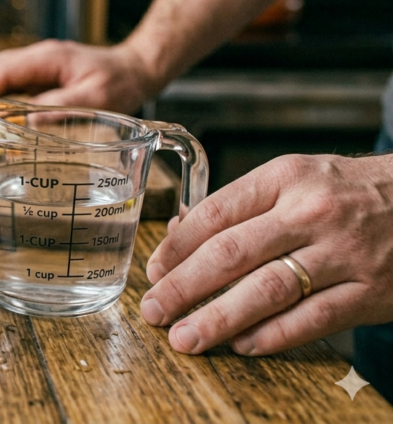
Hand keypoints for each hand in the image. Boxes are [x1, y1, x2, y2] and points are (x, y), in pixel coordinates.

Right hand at [0, 39, 162, 113]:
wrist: (136, 67)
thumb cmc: (120, 82)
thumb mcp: (96, 98)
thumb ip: (63, 107)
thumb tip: (27, 122)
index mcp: (47, 58)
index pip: (2, 70)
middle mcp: (37, 56)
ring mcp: (36, 63)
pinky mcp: (38, 73)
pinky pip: (6, 80)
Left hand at [141, 153, 392, 355]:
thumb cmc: (345, 191)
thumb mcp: (293, 179)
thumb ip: (239, 207)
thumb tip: (177, 235)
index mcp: (285, 178)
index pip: (214, 213)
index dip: (176, 248)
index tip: (153, 272)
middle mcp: (311, 212)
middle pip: (231, 254)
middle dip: (183, 287)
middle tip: (154, 311)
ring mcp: (344, 253)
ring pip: (267, 290)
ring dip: (218, 319)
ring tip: (186, 337)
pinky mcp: (371, 291)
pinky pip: (312, 319)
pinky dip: (272, 336)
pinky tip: (241, 345)